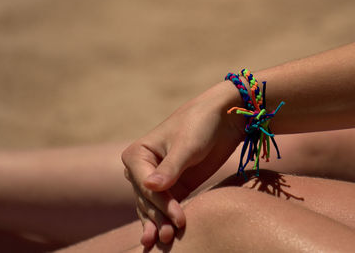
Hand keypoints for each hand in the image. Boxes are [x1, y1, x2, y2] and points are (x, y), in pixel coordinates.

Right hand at [122, 81, 244, 247]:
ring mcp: (157, 180)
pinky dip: (165, 220)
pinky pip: (165, 207)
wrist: (222, 118)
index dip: (161, 203)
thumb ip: (170, 168)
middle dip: (158, 217)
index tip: (179, 218)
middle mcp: (142, 168)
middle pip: (147, 199)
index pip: (146, 185)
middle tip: (170, 236)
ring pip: (153, 207)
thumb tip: (150, 187)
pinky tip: (165, 237)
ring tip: (166, 241)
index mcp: (137, 154)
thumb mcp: (186, 145)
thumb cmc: (200, 124)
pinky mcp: (174, 187)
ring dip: (159, 223)